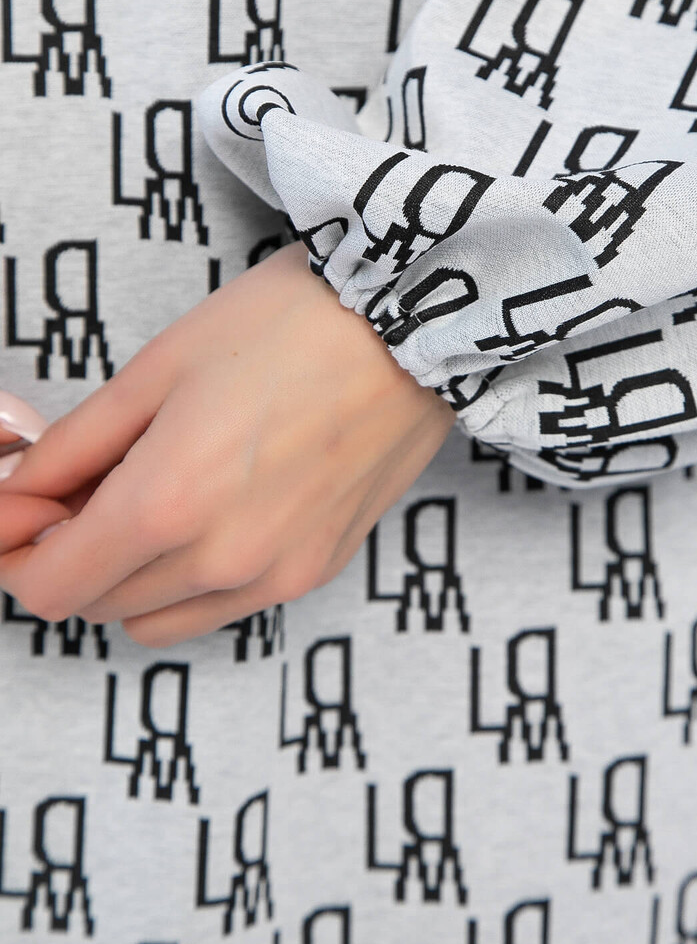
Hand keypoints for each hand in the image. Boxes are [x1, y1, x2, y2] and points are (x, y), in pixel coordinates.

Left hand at [0, 241, 455, 645]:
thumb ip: (74, 445)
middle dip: (71, 553)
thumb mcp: (159, 367)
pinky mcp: (316, 571)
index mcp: (166, 502)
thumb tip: (19, 492)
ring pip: (155, 618)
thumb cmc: (290, 324)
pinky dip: (190, 580)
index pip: (49, 587)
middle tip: (86, 484)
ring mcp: (276, 575)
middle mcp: (221, 560)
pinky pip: (222, 608)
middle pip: (97, 604)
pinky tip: (210, 513)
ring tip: (153, 497)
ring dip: (128, 576)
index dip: (17, 553)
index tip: (24, 510)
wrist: (411, 324)